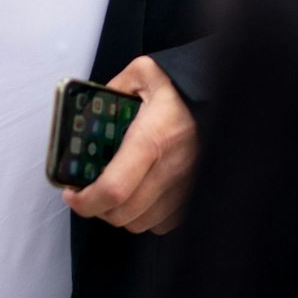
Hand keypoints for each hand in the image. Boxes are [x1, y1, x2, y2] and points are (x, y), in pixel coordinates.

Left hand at [61, 55, 198, 234]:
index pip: (113, 189)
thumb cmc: (182, 89)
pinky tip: (140, 195)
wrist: (226, 97)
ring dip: (120, 213)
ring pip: (140, 223)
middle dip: (96, 208)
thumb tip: (86, 107)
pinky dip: (145, 216)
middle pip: (123, 214)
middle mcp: (170, 170)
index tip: (71, 193)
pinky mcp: (195, 198)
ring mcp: (185, 188)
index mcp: (151, 139)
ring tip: (113, 192)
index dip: (85, 200)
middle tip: (87, 192)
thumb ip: (110, 88)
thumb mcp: (143, 74)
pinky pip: (162, 224)